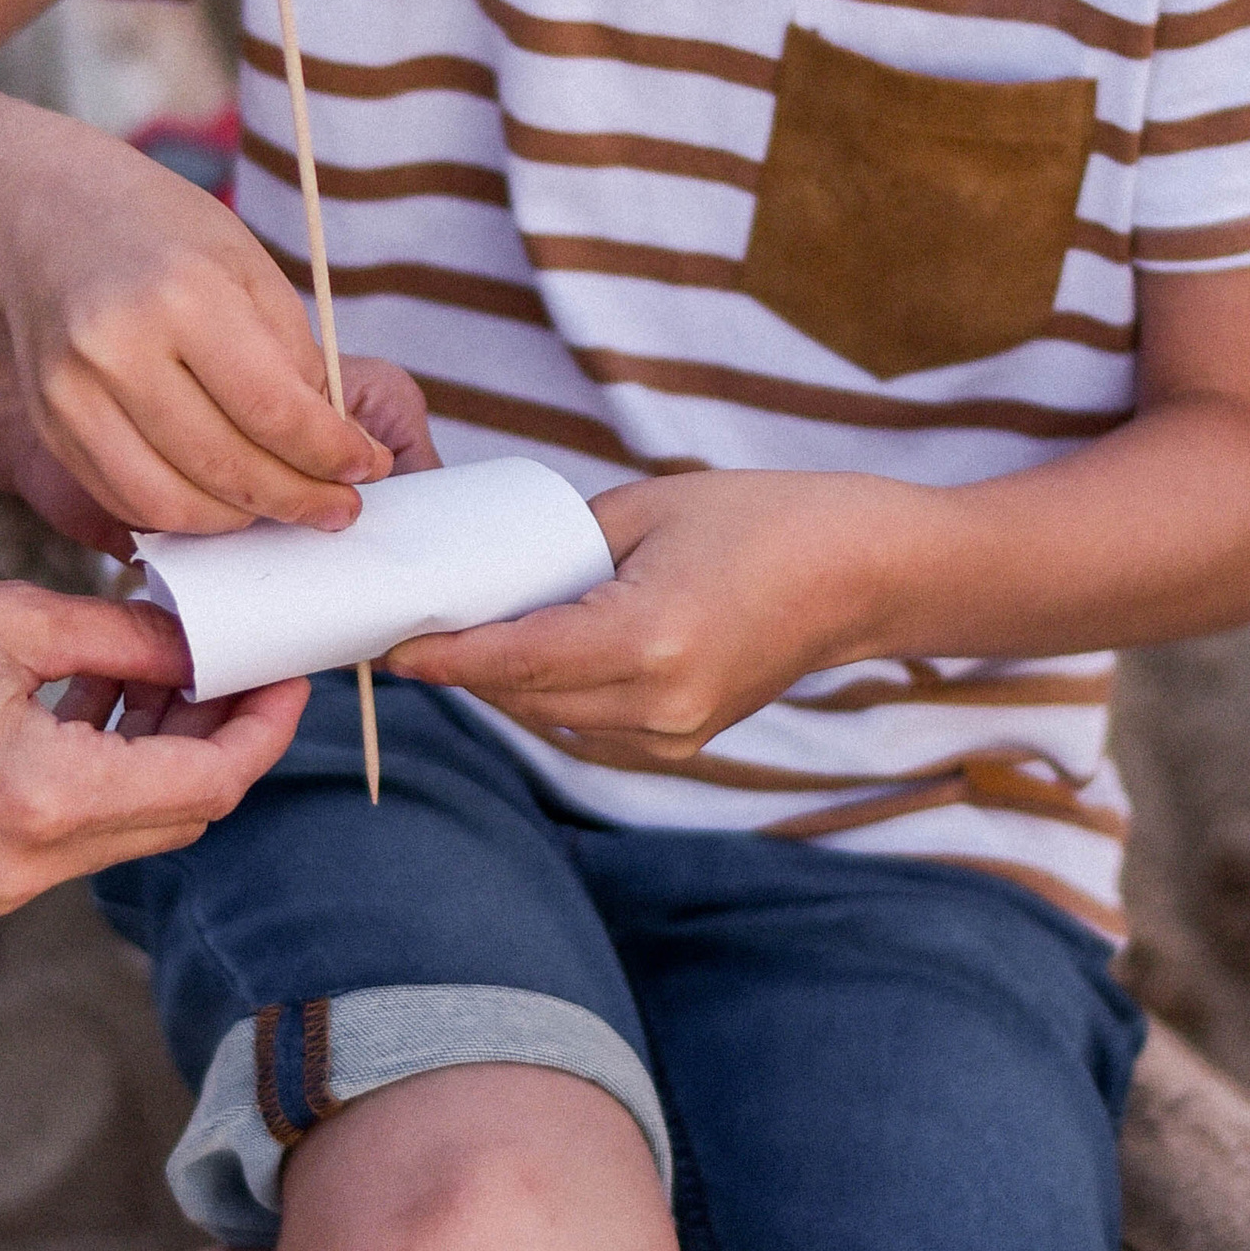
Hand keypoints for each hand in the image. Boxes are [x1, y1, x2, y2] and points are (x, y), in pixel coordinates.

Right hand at [0, 132, 391, 535]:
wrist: (48, 220)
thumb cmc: (165, 236)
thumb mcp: (247, 265)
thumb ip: (294, 357)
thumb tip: (335, 447)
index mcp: (181, 295)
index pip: (273, 410)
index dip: (329, 454)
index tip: (366, 468)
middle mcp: (117, 350)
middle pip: (227, 466)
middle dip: (299, 499)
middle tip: (340, 508)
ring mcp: (74, 395)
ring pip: (175, 502)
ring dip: (243, 519)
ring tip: (282, 504)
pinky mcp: (52, 426)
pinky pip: (129, 499)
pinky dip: (186, 514)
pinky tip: (223, 498)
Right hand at [0, 570, 306, 908]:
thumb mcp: (3, 619)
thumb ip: (121, 642)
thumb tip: (201, 642)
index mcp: (44, 801)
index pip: (209, 784)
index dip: (263, 724)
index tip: (287, 668)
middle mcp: (27, 863)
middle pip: (180, 814)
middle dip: (222, 736)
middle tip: (240, 656)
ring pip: (130, 823)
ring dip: (165, 750)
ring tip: (171, 662)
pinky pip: (75, 825)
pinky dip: (105, 765)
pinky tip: (101, 692)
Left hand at [390, 473, 895, 765]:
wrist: (858, 574)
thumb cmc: (760, 521)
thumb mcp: (645, 510)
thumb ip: (560, 548)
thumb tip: (488, 576)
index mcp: (647, 639)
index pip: (513, 661)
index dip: (442, 658)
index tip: (391, 645)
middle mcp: (657, 702)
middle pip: (520, 696)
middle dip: (460, 667)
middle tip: (412, 626)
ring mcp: (674, 732)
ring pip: (549, 716)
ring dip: (502, 681)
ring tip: (461, 635)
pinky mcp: (683, 741)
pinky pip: (588, 723)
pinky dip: (551, 693)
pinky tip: (529, 656)